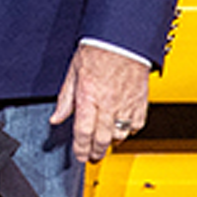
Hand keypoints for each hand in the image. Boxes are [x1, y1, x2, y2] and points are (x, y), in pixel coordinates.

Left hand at [51, 44, 152, 163]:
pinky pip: (136, 125)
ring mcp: (126, 104)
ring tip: (104, 143)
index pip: (82, 132)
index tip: (79, 155)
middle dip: (95, 152)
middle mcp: (107, 103)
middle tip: (91, 157)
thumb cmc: (97, 50)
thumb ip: (65, 99)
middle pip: (101, 139)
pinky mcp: (140, 102)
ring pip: (120, 135)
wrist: (122, 39)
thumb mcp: (73, 72)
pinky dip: (129, 131)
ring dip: (111, 142)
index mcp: (88, 96)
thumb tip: (56, 118)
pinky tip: (122, 129)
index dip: (80, 149)